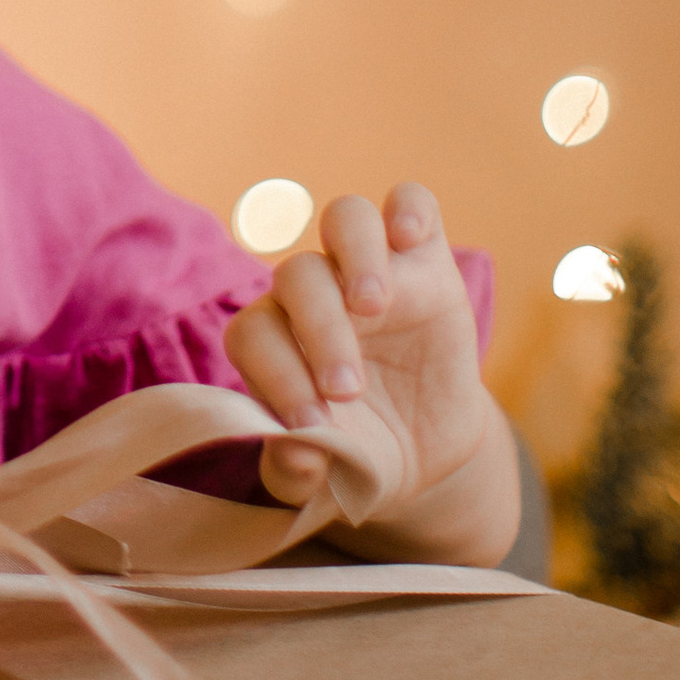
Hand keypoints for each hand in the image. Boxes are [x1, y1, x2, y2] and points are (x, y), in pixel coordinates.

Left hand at [225, 184, 512, 556]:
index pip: (253, 333)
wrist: (424, 450)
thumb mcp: (329, 478)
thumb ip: (296, 473)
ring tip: (374, 305)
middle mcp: (313, 295)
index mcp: (274, 341)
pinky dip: (409, 206)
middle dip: (320, 331)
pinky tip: (409, 235)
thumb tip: (295, 456)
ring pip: (346, 219)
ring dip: (355, 255)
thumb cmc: (357, 455)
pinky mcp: (426, 261)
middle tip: (348, 389)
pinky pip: (413, 201)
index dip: (275, 375)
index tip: (310, 425)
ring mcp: (371, 269)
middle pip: (299, 275)